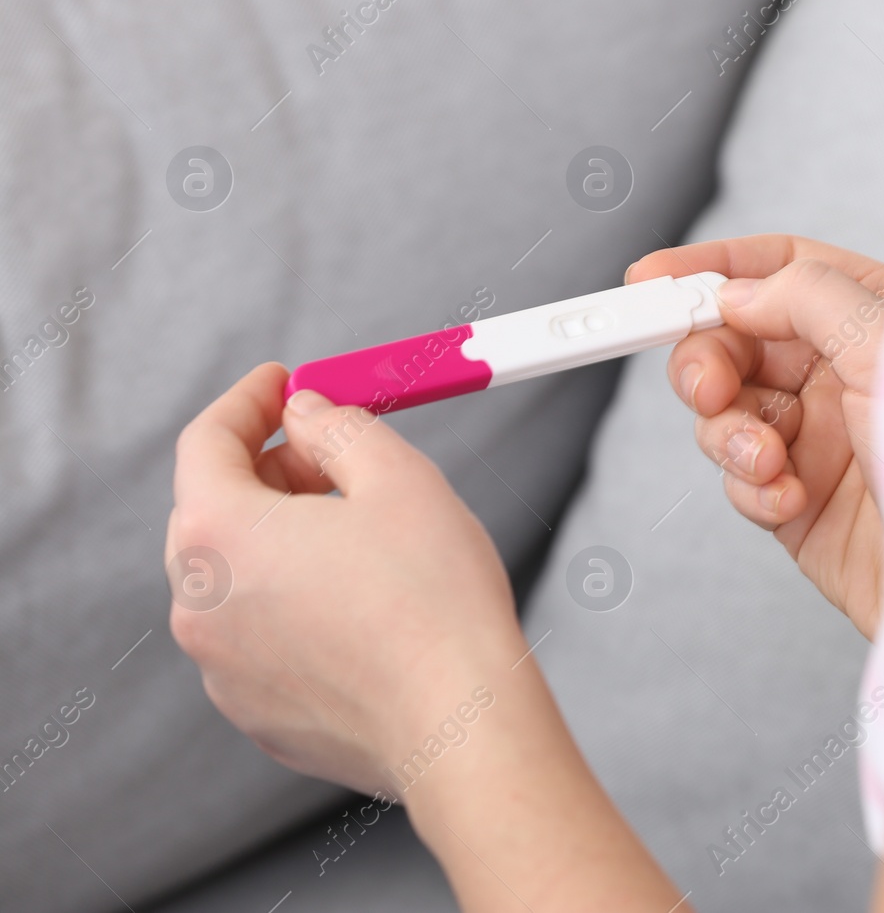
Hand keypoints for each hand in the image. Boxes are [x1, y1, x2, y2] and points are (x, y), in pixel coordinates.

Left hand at [165, 364, 528, 796]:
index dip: (248, 400)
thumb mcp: (398, 478)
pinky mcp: (255, 712)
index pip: (204, 441)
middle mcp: (199, 604)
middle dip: (268, 471)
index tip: (283, 381)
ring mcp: (220, 668)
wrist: (461, 724)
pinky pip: (259, 636)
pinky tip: (361, 605)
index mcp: (220, 534)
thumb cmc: (435, 599)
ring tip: (359, 536)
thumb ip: (339, 428)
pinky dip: (292, 605)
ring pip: (236, 578)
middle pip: (211, 509)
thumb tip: (307, 414)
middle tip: (335, 456)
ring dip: (280, 541)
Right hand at [628, 235, 883, 638]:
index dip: (712, 269)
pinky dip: (751, 487)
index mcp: (873, 316)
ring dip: (730, 434)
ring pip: (727, 414)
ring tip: (768, 458)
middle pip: (737, 342)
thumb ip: (804, 296)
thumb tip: (737, 292)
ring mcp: (822, 439)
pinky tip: (789, 500)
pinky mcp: (802, 504)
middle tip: (708, 389)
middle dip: (708, 363)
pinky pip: (741, 480)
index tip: (649, 282)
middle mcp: (845, 373)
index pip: (780, 268)